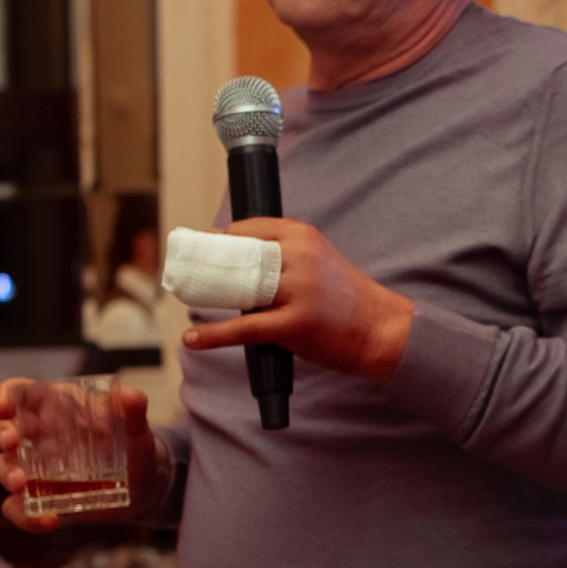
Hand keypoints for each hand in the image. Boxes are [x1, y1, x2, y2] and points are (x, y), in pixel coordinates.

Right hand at [0, 377, 161, 516]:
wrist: (146, 487)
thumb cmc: (135, 448)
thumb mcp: (137, 431)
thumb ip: (134, 414)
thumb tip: (131, 397)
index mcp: (55, 407)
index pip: (20, 393)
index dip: (6, 396)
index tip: (4, 407)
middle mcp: (39, 435)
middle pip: (3, 427)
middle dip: (2, 433)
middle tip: (11, 443)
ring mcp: (36, 467)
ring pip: (4, 466)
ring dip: (8, 474)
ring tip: (23, 484)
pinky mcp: (40, 497)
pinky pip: (17, 507)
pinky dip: (25, 517)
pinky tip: (50, 521)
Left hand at [176, 221, 411, 383]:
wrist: (381, 330)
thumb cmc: (346, 299)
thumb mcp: (319, 260)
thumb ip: (285, 256)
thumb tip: (240, 261)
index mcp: (303, 236)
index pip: (248, 228)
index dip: (219, 238)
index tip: (201, 245)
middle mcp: (300, 257)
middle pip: (237, 255)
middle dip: (207, 264)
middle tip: (186, 273)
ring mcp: (298, 291)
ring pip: (238, 289)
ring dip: (209, 295)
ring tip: (187, 298)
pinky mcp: (295, 325)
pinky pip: (244, 329)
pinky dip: (214, 336)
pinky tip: (193, 339)